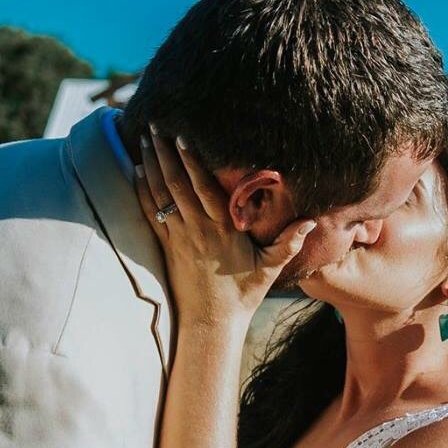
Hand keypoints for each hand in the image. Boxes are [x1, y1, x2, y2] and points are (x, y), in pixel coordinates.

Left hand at [136, 129, 313, 326]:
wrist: (211, 323)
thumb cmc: (243, 294)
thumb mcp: (270, 268)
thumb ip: (289, 241)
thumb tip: (311, 221)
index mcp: (222, 229)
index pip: (203, 187)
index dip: (190, 161)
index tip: (181, 136)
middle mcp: (196, 229)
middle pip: (176, 183)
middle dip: (164, 152)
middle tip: (154, 123)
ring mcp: (178, 237)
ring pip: (161, 194)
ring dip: (151, 164)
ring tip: (143, 137)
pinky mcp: (166, 247)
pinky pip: (151, 214)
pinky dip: (142, 191)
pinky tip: (136, 171)